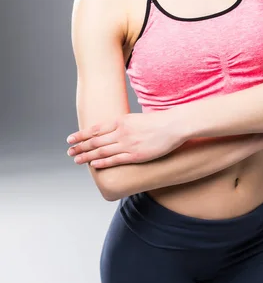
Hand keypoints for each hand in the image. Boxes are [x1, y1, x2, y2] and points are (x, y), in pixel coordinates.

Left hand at [66, 110, 184, 167]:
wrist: (173, 125)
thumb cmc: (158, 122)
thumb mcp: (136, 119)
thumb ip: (124, 124)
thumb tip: (114, 129)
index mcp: (121, 120)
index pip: (95, 128)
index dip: (81, 134)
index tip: (71, 138)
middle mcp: (121, 132)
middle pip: (95, 140)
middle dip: (80, 146)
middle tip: (69, 151)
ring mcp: (127, 144)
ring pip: (101, 150)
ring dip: (86, 155)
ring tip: (76, 159)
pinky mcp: (135, 155)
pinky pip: (114, 159)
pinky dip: (102, 162)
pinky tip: (93, 164)